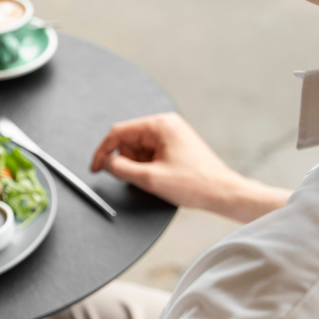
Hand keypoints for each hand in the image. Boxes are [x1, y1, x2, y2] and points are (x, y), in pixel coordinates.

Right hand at [91, 112, 289, 221]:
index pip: (118, 133)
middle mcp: (166, 125)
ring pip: (137, 149)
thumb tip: (105, 163)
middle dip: (126, 161)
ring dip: (138, 165)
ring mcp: (171, 134)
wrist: (224, 193)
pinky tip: (161, 177)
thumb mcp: (150, 178)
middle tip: (137, 178)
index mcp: (160, 125)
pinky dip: (148, 166)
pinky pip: (149, 153)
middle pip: (128, 140)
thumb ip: (120, 168)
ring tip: (155, 178)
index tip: (95, 167)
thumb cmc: (196, 184)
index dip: (102, 152)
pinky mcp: (175, 145)